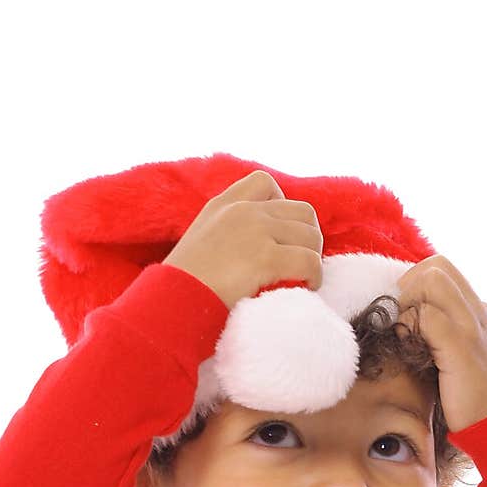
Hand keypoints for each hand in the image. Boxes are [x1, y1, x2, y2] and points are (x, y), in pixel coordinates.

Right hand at [163, 170, 323, 310]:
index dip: (283, 205)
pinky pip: (310, 261)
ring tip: (304, 277)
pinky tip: (306, 287)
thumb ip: (222, 235)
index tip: (279, 234)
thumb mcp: (197, 245)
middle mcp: (242, 211)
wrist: (171, 303)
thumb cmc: (179, 287)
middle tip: (300, 261)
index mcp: (222, 205)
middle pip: (301, 210)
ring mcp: (256, 231)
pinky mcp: (266, 257)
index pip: (264, 183)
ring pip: (310, 235)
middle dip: (307, 236)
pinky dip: (314, 275)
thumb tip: (245, 253)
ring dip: (313, 257)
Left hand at [395, 256, 486, 432]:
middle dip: (408, 286)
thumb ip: (443, 335)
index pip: (443, 271)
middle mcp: (481, 311)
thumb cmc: (472, 400)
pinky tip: (407, 346)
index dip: (415, 284)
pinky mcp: (462, 346)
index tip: (404, 313)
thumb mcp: (461, 358)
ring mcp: (473, 326)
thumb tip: (406, 322)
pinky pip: (427, 316)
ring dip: (408, 302)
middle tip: (399, 319)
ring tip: (404, 332)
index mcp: (482, 312)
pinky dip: (408, 326)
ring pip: (432, 280)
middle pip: (437, 266)